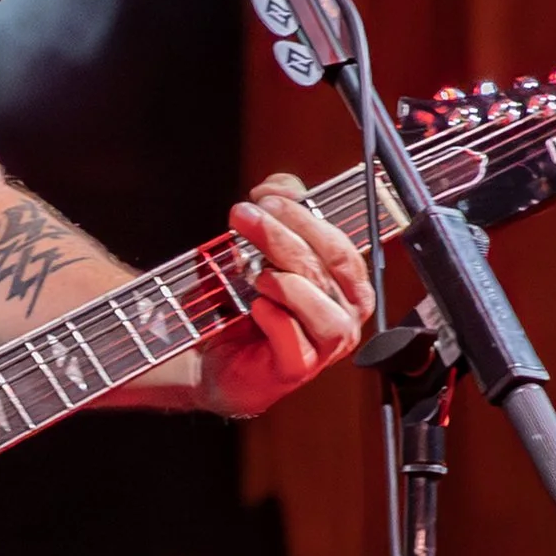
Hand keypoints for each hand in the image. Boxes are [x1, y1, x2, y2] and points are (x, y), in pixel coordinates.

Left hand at [193, 173, 372, 420]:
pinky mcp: (297, 369)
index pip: (339, 243)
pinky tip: (256, 306)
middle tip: (246, 216)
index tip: (264, 196)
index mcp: (345, 283)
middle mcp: (345, 314)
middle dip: (287, 234)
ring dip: (289, 282)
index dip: (304, 215)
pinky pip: (298, 342)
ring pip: (326, 309)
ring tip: (255, 273)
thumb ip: (277, 211)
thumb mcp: (259, 248)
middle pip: (330, 267)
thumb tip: (281, 186)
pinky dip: (277, 319)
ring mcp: (325, 346)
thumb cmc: (244, 300)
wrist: (211, 352)